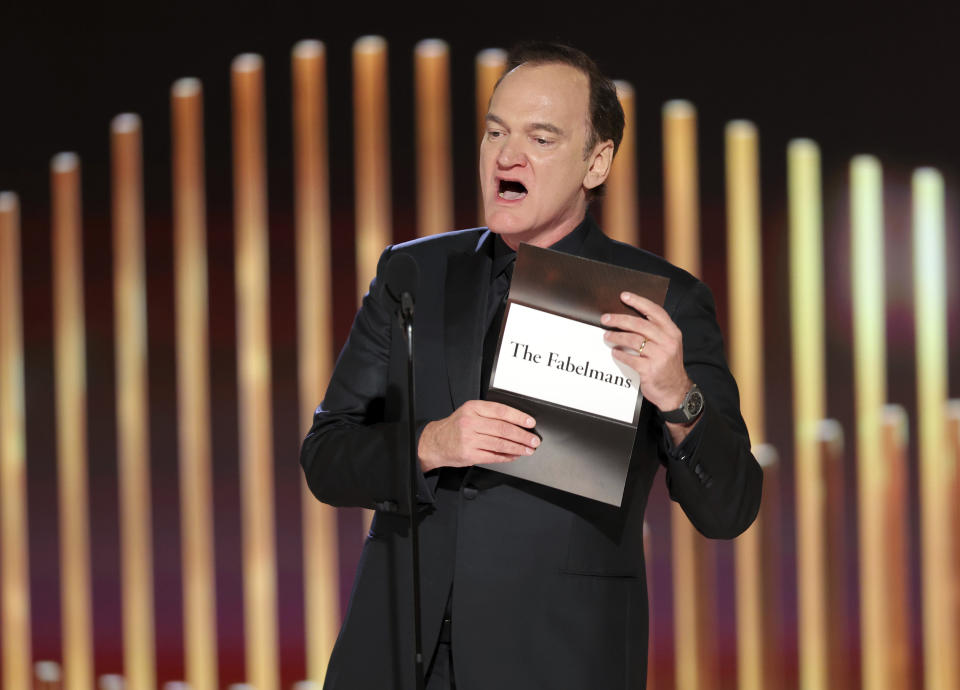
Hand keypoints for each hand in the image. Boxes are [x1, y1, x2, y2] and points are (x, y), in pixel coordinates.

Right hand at [418, 400, 539, 471]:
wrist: (435, 442)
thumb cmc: (455, 427)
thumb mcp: (469, 412)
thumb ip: (489, 414)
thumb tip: (516, 422)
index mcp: (473, 408)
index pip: (501, 411)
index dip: (518, 417)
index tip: (530, 422)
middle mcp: (471, 422)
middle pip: (503, 429)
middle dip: (522, 436)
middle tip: (533, 440)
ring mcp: (470, 439)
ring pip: (500, 444)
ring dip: (517, 448)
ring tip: (528, 449)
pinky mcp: (469, 454)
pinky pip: (493, 456)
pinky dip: (506, 457)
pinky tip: (514, 456)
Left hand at [601, 292, 691, 412]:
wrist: (676, 391)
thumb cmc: (668, 366)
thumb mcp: (669, 345)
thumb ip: (655, 332)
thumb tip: (629, 319)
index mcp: (672, 332)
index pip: (655, 311)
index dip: (638, 302)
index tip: (624, 296)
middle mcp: (668, 341)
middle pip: (639, 324)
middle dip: (619, 319)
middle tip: (605, 319)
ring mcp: (660, 356)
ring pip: (633, 340)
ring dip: (616, 337)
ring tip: (607, 336)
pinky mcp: (650, 369)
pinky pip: (630, 358)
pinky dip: (620, 354)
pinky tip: (614, 352)